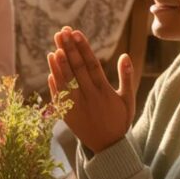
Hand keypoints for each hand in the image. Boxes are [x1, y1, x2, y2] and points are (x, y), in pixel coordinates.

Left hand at [47, 27, 134, 153]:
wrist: (107, 147)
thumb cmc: (119, 120)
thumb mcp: (128, 100)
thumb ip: (127, 77)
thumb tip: (125, 55)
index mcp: (104, 92)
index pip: (91, 65)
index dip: (83, 48)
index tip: (76, 33)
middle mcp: (89, 97)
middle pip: (76, 68)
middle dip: (69, 48)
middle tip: (62, 31)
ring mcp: (76, 105)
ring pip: (65, 80)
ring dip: (58, 62)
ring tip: (55, 45)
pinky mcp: (67, 113)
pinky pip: (58, 93)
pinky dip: (54, 78)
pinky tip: (51, 63)